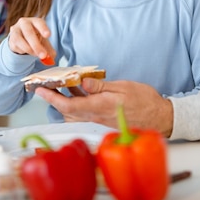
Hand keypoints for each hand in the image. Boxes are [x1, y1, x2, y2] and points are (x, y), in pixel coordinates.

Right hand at [8, 17, 55, 62]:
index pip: (39, 22)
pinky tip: (27, 51)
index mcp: (35, 21)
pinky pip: (16, 46)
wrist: (21, 38)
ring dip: (29, 49)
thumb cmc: (35, 37)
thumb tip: (52, 56)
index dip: (43, 28)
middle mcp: (24, 23)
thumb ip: (48, 49)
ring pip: (19, 39)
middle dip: (36, 45)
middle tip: (43, 55)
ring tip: (36, 55)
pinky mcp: (11, 39)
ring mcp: (16, 30)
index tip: (48, 35)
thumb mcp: (43, 41)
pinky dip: (23, 51)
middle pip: (29, 32)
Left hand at [35, 79, 173, 136]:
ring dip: (63, 100)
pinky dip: (75, 100)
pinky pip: (83, 110)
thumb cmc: (145, 101)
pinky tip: (77, 88)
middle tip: (44, 85)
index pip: (68, 106)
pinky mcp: (103, 117)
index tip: (40, 90)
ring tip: (58, 84)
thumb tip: (82, 82)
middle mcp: (96, 115)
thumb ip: (101, 86)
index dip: (52, 98)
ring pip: (74, 111)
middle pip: (66, 110)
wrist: (159, 117)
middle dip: (53, 99)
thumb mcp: (123, 87)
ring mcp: (99, 118)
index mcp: (99, 107)